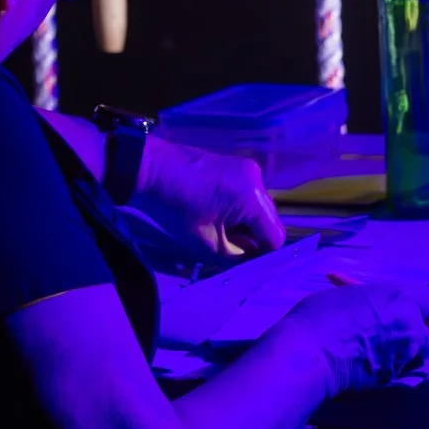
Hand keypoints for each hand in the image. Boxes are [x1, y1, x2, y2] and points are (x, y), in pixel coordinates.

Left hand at [130, 138, 286, 264]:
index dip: (264, 254)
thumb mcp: (207, 242)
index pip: (275, 236)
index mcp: (253, 199)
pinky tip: (219, 213)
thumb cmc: (177, 209)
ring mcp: (248, 169)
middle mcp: (258, 180)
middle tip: (232, 250)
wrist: (153, 170)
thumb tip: (252, 256)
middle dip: (255, 237)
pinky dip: (240, 208)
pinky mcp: (238, 165)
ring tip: (222, 230)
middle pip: (269, 220)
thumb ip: (236, 255)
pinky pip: (249, 194)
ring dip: (247, 223)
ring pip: (259, 207)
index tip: (247, 263)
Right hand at [273, 283, 428, 396]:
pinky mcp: (391, 381)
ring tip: (377, 352)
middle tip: (392, 333)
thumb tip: (382, 309)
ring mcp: (402, 358)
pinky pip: (400, 374)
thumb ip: (377, 302)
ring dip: (405, 355)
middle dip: (416, 336)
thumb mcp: (351, 295)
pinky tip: (368, 366)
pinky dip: (390, 370)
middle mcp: (410, 329)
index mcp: (401, 300)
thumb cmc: (321, 316)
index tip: (414, 312)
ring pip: (417, 357)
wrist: (307, 355)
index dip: (428, 309)